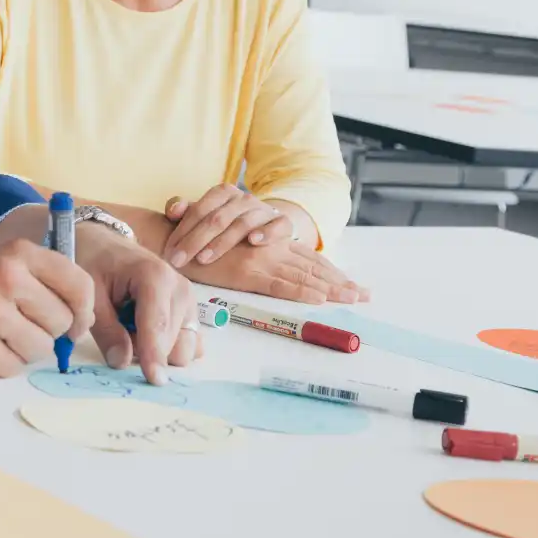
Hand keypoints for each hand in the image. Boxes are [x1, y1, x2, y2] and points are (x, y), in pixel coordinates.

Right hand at [0, 236, 95, 377]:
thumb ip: (46, 282)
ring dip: (23, 350)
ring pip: (42, 349)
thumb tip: (85, 319)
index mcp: (19, 253)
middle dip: (47, 331)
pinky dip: (1, 363)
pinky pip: (14, 367)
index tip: (73, 321)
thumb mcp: (3, 263)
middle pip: (63, 322)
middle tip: (16, 324)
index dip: (82, 310)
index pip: (79, 285)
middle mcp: (8, 278)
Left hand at [74, 222, 199, 383]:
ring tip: (131, 329)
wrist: (104, 245)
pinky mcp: (191, 312)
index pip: (157, 325)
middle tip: (120, 331)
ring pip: (185, 347)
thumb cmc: (95, 264)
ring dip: (159, 350)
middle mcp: (180, 289)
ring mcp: (189, 301)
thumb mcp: (90, 294)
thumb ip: (106, 330)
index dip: (154, 355)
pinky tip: (146, 332)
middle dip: (148, 351)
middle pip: (174, 343)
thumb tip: (122, 362)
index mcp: (155, 277)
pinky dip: (169, 347)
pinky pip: (190, 344)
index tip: (154, 380)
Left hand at [163, 185, 292, 267]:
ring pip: (241, 224)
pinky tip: (253, 242)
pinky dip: (266, 233)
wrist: (266, 223)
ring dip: (222, 242)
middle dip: (195, 241)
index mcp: (223, 192)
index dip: (182, 231)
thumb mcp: (205, 213)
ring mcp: (263, 210)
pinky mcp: (282, 222)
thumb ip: (183, 209)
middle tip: (179, 261)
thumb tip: (172, 210)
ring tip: (204, 258)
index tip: (169, 252)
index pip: (199, 210)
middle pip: (216, 219)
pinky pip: (277, 226)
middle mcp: (243, 199)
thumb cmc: (227, 220)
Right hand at [189, 239, 368, 303]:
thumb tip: (258, 259)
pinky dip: (301, 293)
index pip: (306, 257)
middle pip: (312, 267)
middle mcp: (269, 248)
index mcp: (267, 242)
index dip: (329, 270)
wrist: (171, 237)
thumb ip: (238, 247)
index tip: (351, 284)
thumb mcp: (224, 244)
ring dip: (331, 289)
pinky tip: (320, 300)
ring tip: (354, 298)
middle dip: (339, 283)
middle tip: (365, 295)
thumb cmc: (195, 242)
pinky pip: (280, 285)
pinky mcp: (247, 272)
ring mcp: (260, 259)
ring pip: (303, 276)